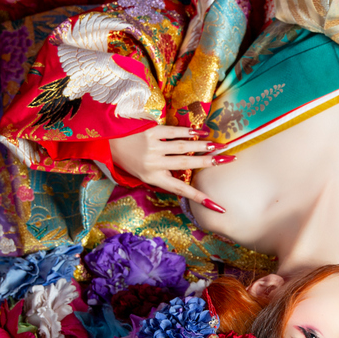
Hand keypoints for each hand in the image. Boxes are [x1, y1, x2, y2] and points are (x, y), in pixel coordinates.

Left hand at [109, 126, 232, 205]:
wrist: (110, 143)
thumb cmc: (132, 163)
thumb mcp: (146, 176)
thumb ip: (165, 178)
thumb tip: (189, 182)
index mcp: (153, 178)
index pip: (180, 189)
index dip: (199, 197)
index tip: (217, 205)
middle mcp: (153, 164)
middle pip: (186, 163)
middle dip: (209, 162)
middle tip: (227, 159)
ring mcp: (152, 147)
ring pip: (182, 147)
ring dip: (202, 145)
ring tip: (218, 145)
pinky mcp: (151, 132)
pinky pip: (174, 132)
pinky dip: (190, 132)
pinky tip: (202, 132)